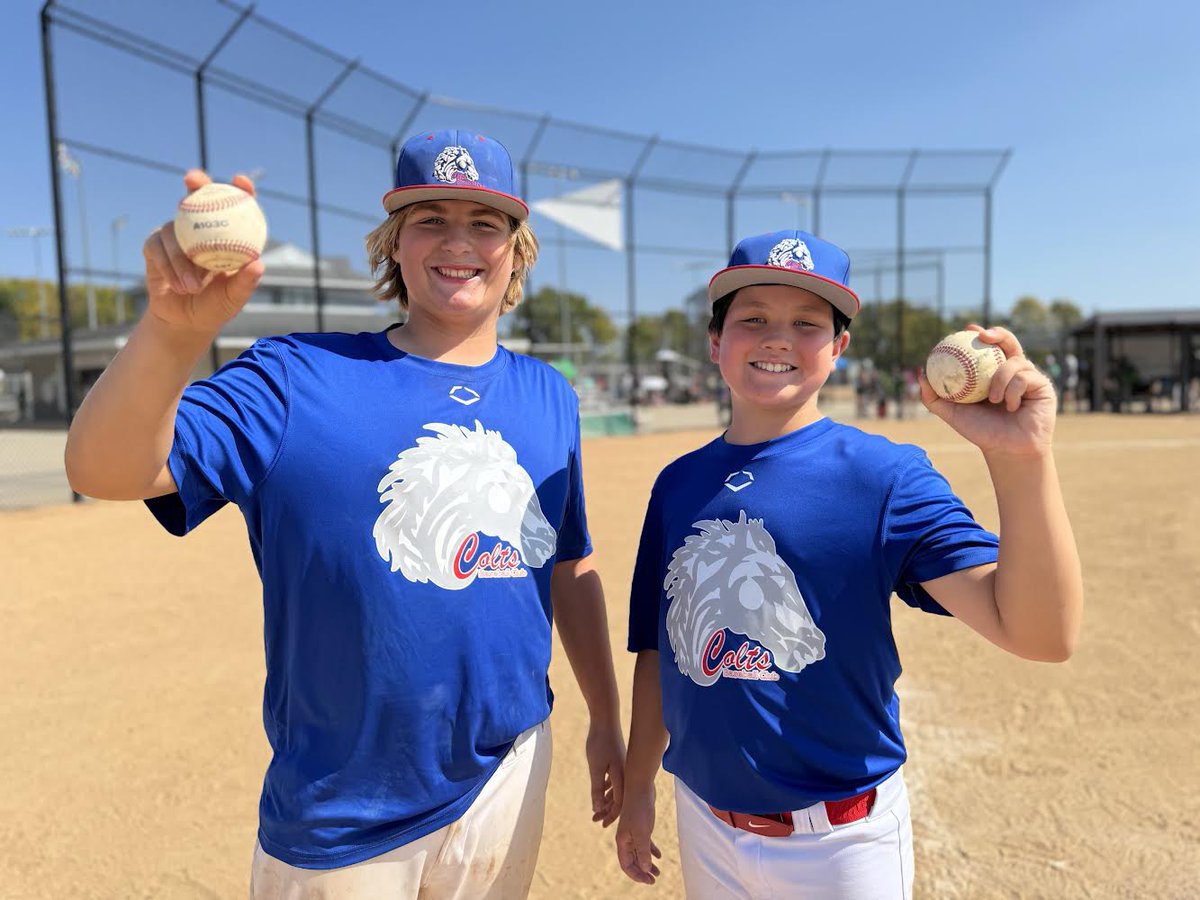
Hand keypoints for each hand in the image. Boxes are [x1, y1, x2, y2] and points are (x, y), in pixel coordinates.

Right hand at [142, 170, 263, 335]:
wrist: (185, 321)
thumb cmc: (215, 306)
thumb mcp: (234, 297)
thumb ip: (246, 282)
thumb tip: (258, 264)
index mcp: (225, 236)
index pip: (236, 207)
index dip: (240, 190)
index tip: (241, 180)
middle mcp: (200, 230)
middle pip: (197, 196)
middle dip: (196, 182)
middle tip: (193, 180)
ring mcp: (175, 235)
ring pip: (174, 229)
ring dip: (182, 259)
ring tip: (194, 286)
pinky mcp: (154, 246)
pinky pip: (157, 247)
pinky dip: (168, 267)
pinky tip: (178, 284)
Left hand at [586, 720, 625, 826]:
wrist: (605, 721)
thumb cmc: (599, 743)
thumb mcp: (595, 767)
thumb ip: (597, 788)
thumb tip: (597, 808)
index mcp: (622, 777)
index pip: (619, 804)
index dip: (610, 816)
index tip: (601, 824)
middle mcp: (626, 775)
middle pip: (620, 800)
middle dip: (608, 812)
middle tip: (596, 820)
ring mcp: (624, 768)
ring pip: (617, 791)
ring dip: (607, 801)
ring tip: (596, 811)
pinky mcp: (620, 763)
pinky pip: (615, 782)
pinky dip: (608, 790)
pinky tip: (600, 795)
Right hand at [615, 785, 661, 884]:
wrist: (641, 787)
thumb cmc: (639, 808)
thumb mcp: (642, 832)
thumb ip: (643, 851)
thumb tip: (645, 869)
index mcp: (622, 841)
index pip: (626, 864)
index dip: (636, 875)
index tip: (648, 881)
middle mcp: (626, 839)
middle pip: (633, 861)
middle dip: (642, 872)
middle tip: (654, 880)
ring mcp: (634, 832)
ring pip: (640, 853)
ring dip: (648, 863)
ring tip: (658, 872)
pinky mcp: (641, 826)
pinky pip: (645, 843)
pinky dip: (651, 850)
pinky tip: (659, 856)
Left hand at [920, 324, 1055, 457]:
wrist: (1007, 450)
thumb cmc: (981, 431)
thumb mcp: (952, 413)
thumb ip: (934, 396)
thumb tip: (920, 373)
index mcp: (992, 373)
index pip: (987, 348)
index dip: (979, 334)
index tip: (967, 328)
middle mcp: (1012, 371)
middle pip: (1008, 342)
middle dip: (998, 333)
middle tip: (983, 335)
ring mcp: (1029, 376)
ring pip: (1014, 361)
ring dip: (1000, 378)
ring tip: (993, 399)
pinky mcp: (1043, 385)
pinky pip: (1025, 377)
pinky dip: (1013, 391)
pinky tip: (1011, 407)